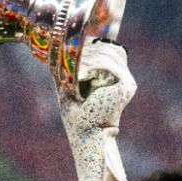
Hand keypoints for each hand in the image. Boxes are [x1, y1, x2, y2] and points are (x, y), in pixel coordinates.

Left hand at [55, 40, 136, 180]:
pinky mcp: (124, 86)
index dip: (92, 46)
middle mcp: (125, 79)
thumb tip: (55, 51)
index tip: (74, 50)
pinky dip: (90, 66)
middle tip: (69, 58)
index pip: (109, 50)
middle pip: (108, 49)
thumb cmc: (77, 115)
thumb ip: (69, 68)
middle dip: (87, 51)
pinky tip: (78, 75)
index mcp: (116, 78)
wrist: (85, 134)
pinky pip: (106, 64)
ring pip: (106, 54)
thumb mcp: (70, 86)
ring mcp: (126, 82)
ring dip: (86, 58)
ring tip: (73, 69)